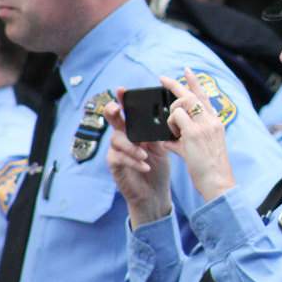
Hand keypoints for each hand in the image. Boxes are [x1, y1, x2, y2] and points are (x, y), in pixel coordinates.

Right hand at [104, 90, 172, 227]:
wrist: (155, 192)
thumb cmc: (158, 166)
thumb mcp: (161, 145)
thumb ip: (159, 131)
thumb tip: (168, 113)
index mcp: (135, 128)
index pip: (128, 110)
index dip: (123, 99)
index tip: (122, 89)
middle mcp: (123, 136)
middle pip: (113, 119)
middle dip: (113, 111)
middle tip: (117, 108)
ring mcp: (116, 150)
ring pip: (116, 139)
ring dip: (131, 146)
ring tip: (145, 154)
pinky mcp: (114, 164)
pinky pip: (118, 157)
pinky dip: (133, 161)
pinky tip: (145, 165)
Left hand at [161, 67, 237, 201]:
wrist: (218, 183)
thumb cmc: (210, 169)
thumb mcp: (203, 147)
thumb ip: (188, 137)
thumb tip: (171, 136)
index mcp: (215, 122)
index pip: (204, 96)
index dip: (194, 82)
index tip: (186, 70)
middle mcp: (210, 121)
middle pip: (190, 95)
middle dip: (174, 86)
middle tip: (161, 78)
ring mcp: (202, 127)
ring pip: (180, 105)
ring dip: (171, 117)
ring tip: (173, 132)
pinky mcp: (193, 135)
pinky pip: (174, 121)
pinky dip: (169, 129)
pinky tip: (171, 143)